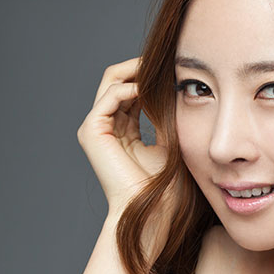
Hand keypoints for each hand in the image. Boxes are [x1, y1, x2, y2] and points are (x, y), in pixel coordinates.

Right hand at [77, 57, 176, 260]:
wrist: (153, 213)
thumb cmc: (166, 188)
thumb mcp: (172, 143)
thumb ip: (168, 117)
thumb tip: (181, 88)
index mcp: (122, 130)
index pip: (133, 90)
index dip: (152, 75)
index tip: (176, 68)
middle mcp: (105, 127)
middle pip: (119, 78)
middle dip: (143, 66)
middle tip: (168, 60)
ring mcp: (96, 129)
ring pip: (112, 80)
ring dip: (138, 71)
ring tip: (161, 71)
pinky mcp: (92, 132)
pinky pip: (111, 96)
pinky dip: (132, 87)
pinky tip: (152, 90)